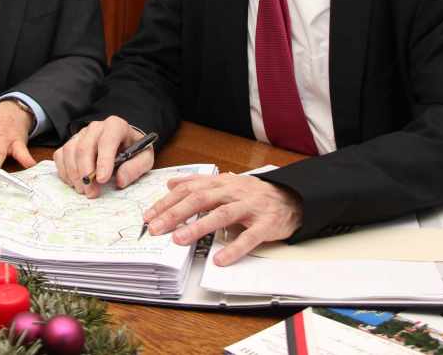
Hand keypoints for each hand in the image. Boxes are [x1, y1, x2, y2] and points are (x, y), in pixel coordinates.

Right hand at [53, 115, 153, 197]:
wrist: (124, 144)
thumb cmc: (134, 151)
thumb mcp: (144, 159)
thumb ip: (135, 168)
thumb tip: (120, 180)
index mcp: (116, 126)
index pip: (107, 140)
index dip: (104, 160)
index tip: (103, 180)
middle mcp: (96, 127)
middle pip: (84, 147)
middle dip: (86, 173)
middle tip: (92, 193)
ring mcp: (80, 134)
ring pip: (70, 151)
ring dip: (74, 175)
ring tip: (85, 191)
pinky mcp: (70, 143)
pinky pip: (60, 156)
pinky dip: (64, 172)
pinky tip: (75, 183)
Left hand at [143, 173, 302, 265]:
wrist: (292, 197)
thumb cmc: (254, 193)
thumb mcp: (225, 183)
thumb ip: (198, 183)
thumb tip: (171, 184)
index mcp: (221, 184)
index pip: (189, 190)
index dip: (168, 202)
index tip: (150, 215)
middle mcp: (233, 192)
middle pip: (200, 200)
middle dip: (175, 214)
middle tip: (156, 228)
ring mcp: (250, 207)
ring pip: (222, 214)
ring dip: (198, 227)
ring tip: (179, 240)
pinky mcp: (266, 224)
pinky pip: (250, 237)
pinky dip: (235, 248)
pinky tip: (220, 259)